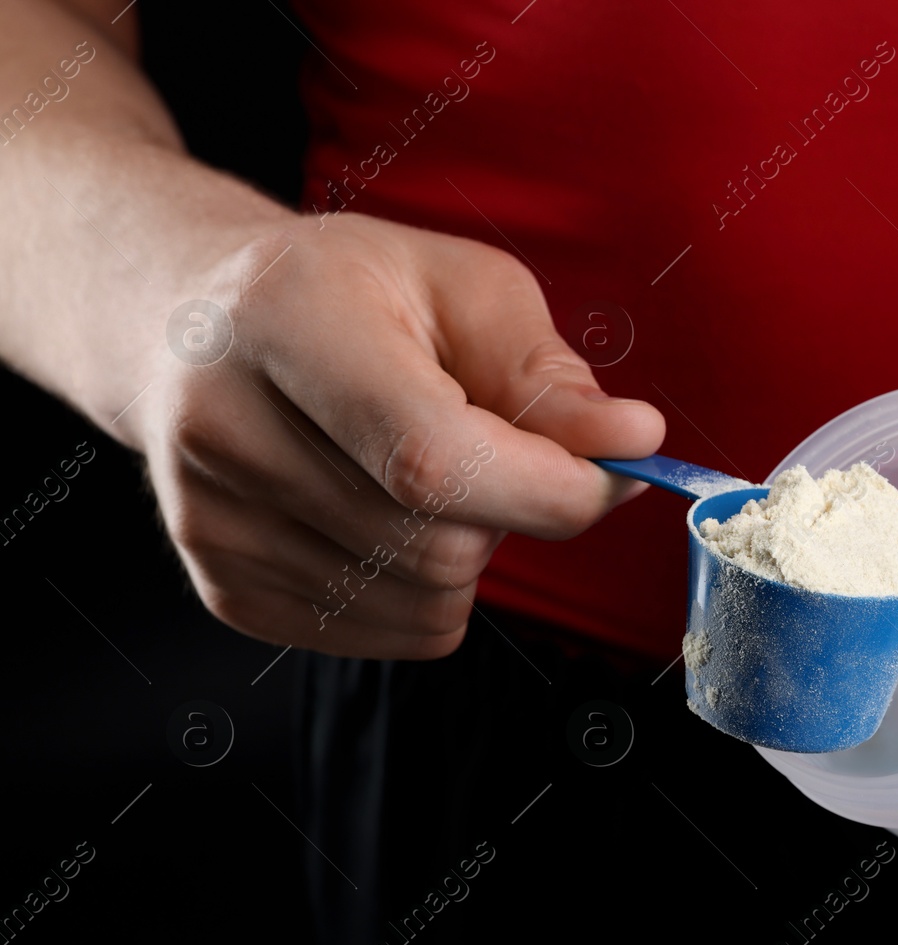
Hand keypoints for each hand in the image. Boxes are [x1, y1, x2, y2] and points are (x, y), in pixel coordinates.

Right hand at [128, 213, 663, 657]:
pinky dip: (429, 591)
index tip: (619, 471)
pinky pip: (390, 634)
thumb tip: (632, 445)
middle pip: (435, 544)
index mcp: (287, 322)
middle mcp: (226, 426)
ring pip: (423, 603)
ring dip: (473, 553)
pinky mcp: (223, 585)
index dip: (549, 487)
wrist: (196, 327)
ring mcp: (212, 518)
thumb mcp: (463, 287)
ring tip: (431, 474)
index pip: (434, 457)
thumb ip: (547, 373)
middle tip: (498, 450)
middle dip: (514, 512)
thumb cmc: (350, 296)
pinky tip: (392, 514)